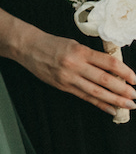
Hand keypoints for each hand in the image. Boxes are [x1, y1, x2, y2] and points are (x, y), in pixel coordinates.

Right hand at [19, 30, 135, 115]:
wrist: (28, 47)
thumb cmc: (52, 44)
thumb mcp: (74, 44)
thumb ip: (92, 56)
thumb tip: (113, 70)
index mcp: (80, 51)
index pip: (109, 63)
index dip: (126, 72)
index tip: (135, 79)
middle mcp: (75, 65)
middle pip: (105, 80)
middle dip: (123, 90)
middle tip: (135, 95)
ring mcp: (68, 77)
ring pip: (96, 91)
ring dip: (115, 100)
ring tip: (129, 105)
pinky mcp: (63, 86)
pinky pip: (85, 97)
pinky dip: (100, 104)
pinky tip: (111, 109)